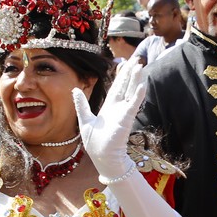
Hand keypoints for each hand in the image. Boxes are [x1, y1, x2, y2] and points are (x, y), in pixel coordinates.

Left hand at [74, 57, 145, 179]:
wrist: (102, 157)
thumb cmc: (95, 143)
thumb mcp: (85, 120)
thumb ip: (81, 104)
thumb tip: (75, 90)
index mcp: (109, 108)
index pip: (116, 88)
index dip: (120, 75)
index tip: (124, 64)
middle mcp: (118, 108)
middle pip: (125, 86)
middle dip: (130, 73)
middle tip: (136, 59)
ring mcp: (123, 113)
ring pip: (130, 92)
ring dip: (135, 79)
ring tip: (139, 66)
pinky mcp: (126, 119)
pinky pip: (133, 104)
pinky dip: (138, 95)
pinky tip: (142, 85)